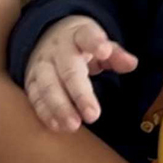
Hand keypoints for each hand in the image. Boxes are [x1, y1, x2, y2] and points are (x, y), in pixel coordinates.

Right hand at [23, 15, 137, 131]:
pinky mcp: (30, 80)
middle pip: (68, 70)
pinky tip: (57, 126)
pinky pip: (35, 97)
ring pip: (48, 86)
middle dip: (80, 93)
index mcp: (78, 35)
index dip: (95, 42)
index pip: (87, 36)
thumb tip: (132, 64)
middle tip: (92, 116)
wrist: (46, 36)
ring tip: (73, 125)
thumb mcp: (99, 43)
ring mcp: (41, 65)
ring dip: (60, 107)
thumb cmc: (81, 45)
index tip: (104, 51)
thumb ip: (115, 54)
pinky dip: (45, 112)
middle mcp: (57, 50)